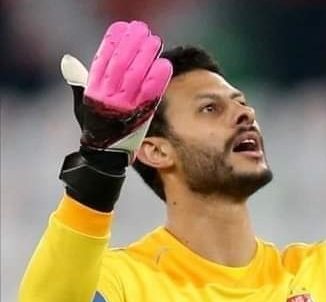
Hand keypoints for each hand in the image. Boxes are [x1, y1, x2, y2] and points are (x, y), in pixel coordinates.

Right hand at [61, 21, 171, 155]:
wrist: (105, 155)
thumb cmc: (94, 127)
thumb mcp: (82, 103)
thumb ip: (79, 80)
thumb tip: (68, 60)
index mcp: (93, 91)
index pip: (102, 60)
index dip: (112, 42)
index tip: (121, 28)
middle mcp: (108, 97)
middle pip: (121, 64)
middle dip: (132, 45)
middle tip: (142, 31)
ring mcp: (125, 106)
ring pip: (137, 75)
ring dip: (146, 56)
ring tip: (154, 42)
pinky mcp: (141, 115)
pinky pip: (151, 93)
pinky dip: (158, 79)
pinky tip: (164, 65)